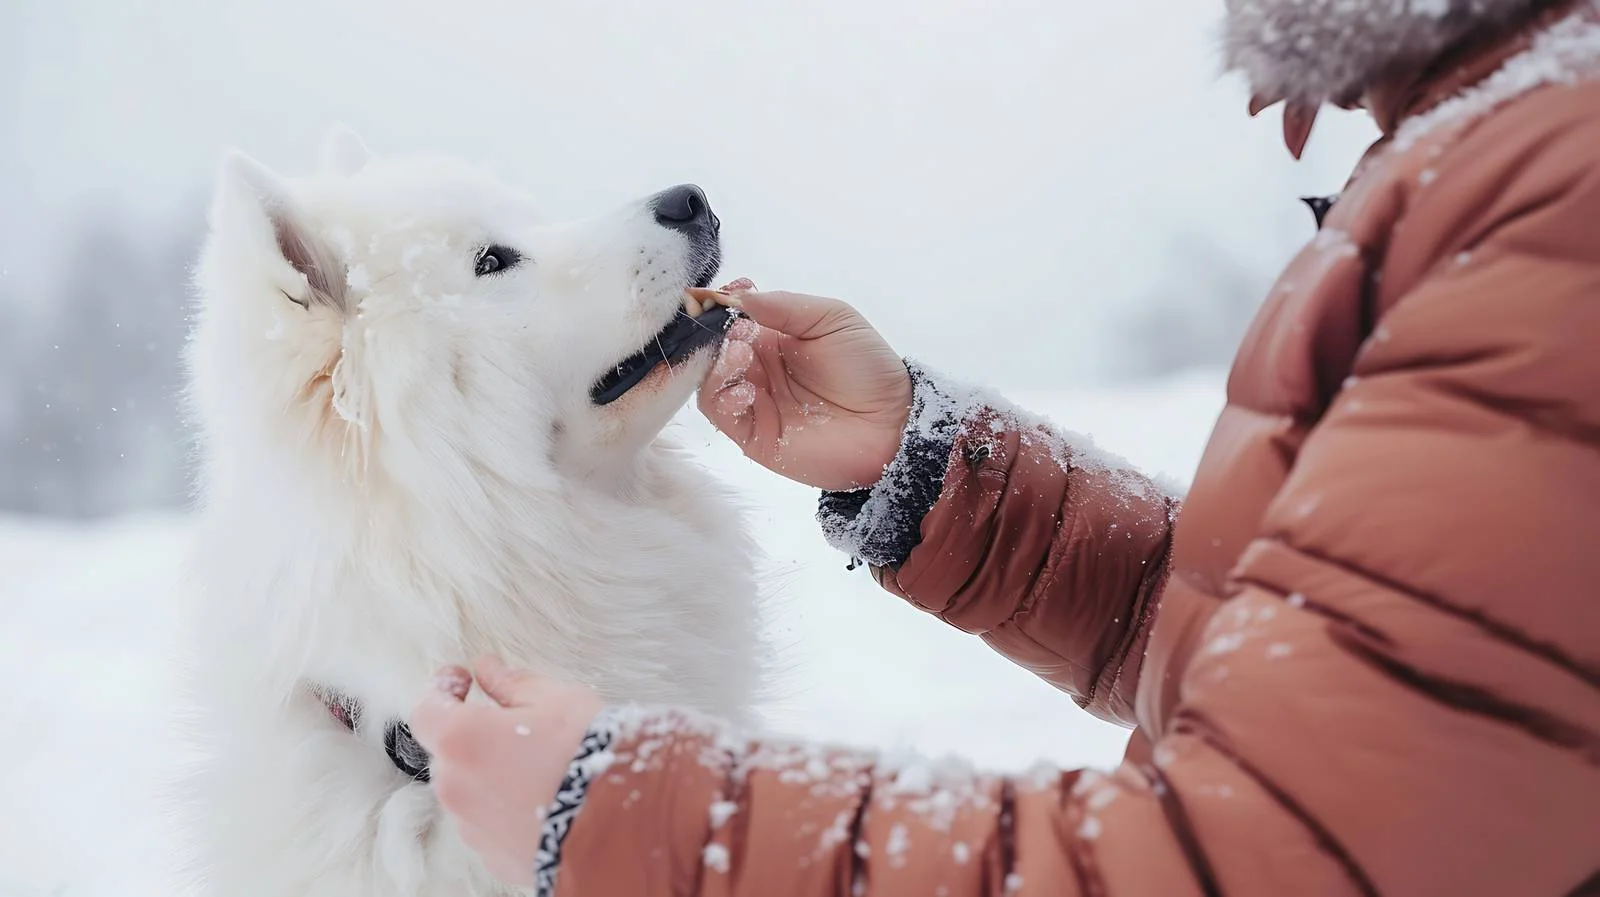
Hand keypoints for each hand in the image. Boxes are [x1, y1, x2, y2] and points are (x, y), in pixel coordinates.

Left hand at [410, 656, 602, 887]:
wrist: (626, 820)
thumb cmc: (590, 751)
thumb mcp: (556, 699)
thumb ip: (512, 683)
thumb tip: (488, 669)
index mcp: (461, 740)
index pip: (425, 709)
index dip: (442, 689)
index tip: (466, 682)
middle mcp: (456, 788)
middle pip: (448, 753)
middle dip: (474, 735)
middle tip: (519, 726)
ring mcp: (473, 828)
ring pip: (469, 791)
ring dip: (491, 775)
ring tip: (541, 768)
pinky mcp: (496, 857)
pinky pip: (490, 825)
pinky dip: (507, 810)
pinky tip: (546, 799)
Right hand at [694, 280, 912, 490]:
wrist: (892, 424)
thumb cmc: (868, 367)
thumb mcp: (833, 319)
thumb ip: (788, 306)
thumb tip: (741, 295)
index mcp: (773, 338)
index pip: (731, 317)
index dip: (720, 304)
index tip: (724, 294)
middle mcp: (757, 368)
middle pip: (713, 349)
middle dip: (714, 336)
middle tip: (736, 332)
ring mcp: (754, 402)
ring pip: (710, 381)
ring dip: (717, 366)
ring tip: (742, 356)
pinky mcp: (754, 436)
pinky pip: (722, 415)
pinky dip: (724, 399)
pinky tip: (747, 391)